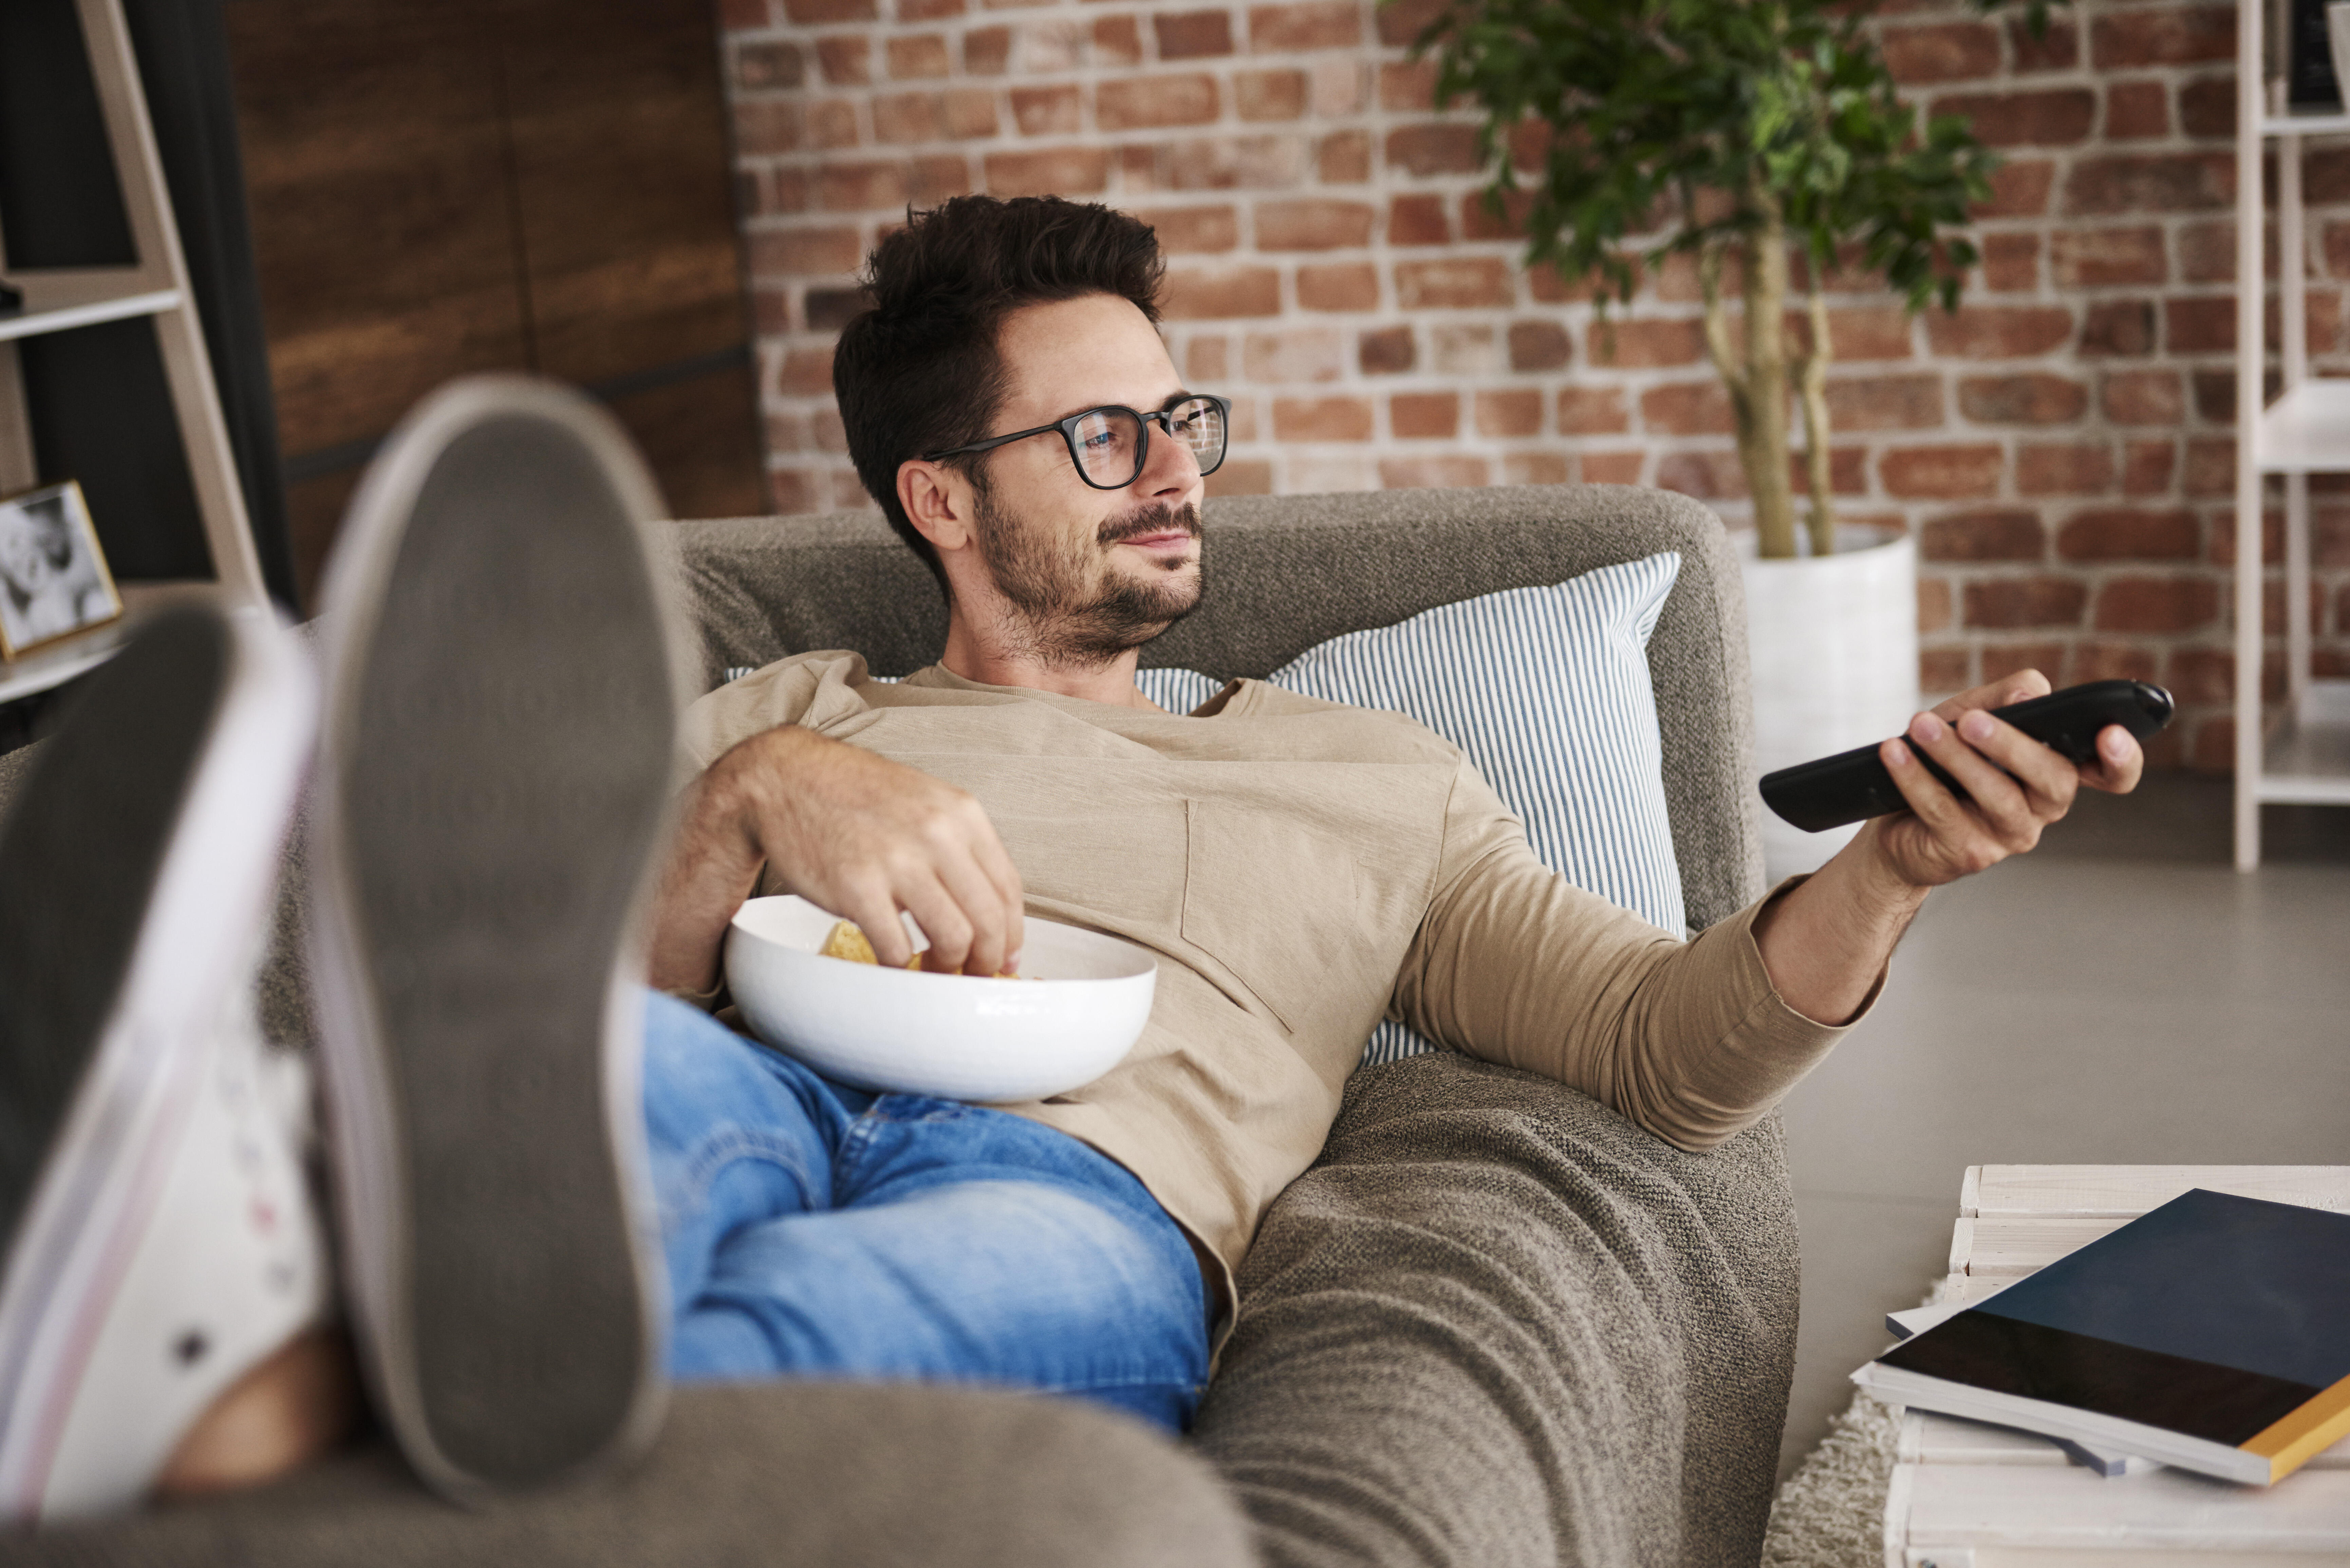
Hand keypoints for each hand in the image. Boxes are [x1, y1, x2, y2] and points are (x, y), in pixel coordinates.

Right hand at [650, 726, 1024, 991]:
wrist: (785, 779)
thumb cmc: (854, 795)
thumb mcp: (924, 802)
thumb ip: (958, 846)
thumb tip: (986, 905)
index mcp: (961, 814)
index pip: (1008, 888)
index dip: (1011, 933)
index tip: (1005, 956)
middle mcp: (937, 835)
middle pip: (989, 920)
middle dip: (987, 960)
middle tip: (973, 975)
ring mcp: (897, 861)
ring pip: (953, 938)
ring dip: (948, 968)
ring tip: (934, 969)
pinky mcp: (857, 887)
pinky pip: (896, 947)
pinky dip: (900, 967)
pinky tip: (894, 963)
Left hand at [1867, 669, 2143, 888]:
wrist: (1895, 822)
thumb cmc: (1944, 762)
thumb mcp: (1972, 716)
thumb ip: (2005, 699)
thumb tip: (2031, 692)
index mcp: (2056, 772)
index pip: (2110, 774)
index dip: (2123, 760)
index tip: (2112, 733)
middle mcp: (2043, 808)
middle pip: (2052, 779)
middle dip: (2012, 745)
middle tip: (1971, 720)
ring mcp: (2010, 836)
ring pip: (1996, 796)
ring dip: (1955, 757)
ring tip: (1922, 727)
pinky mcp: (1971, 853)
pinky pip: (1943, 811)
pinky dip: (1915, 777)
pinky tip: (1895, 751)